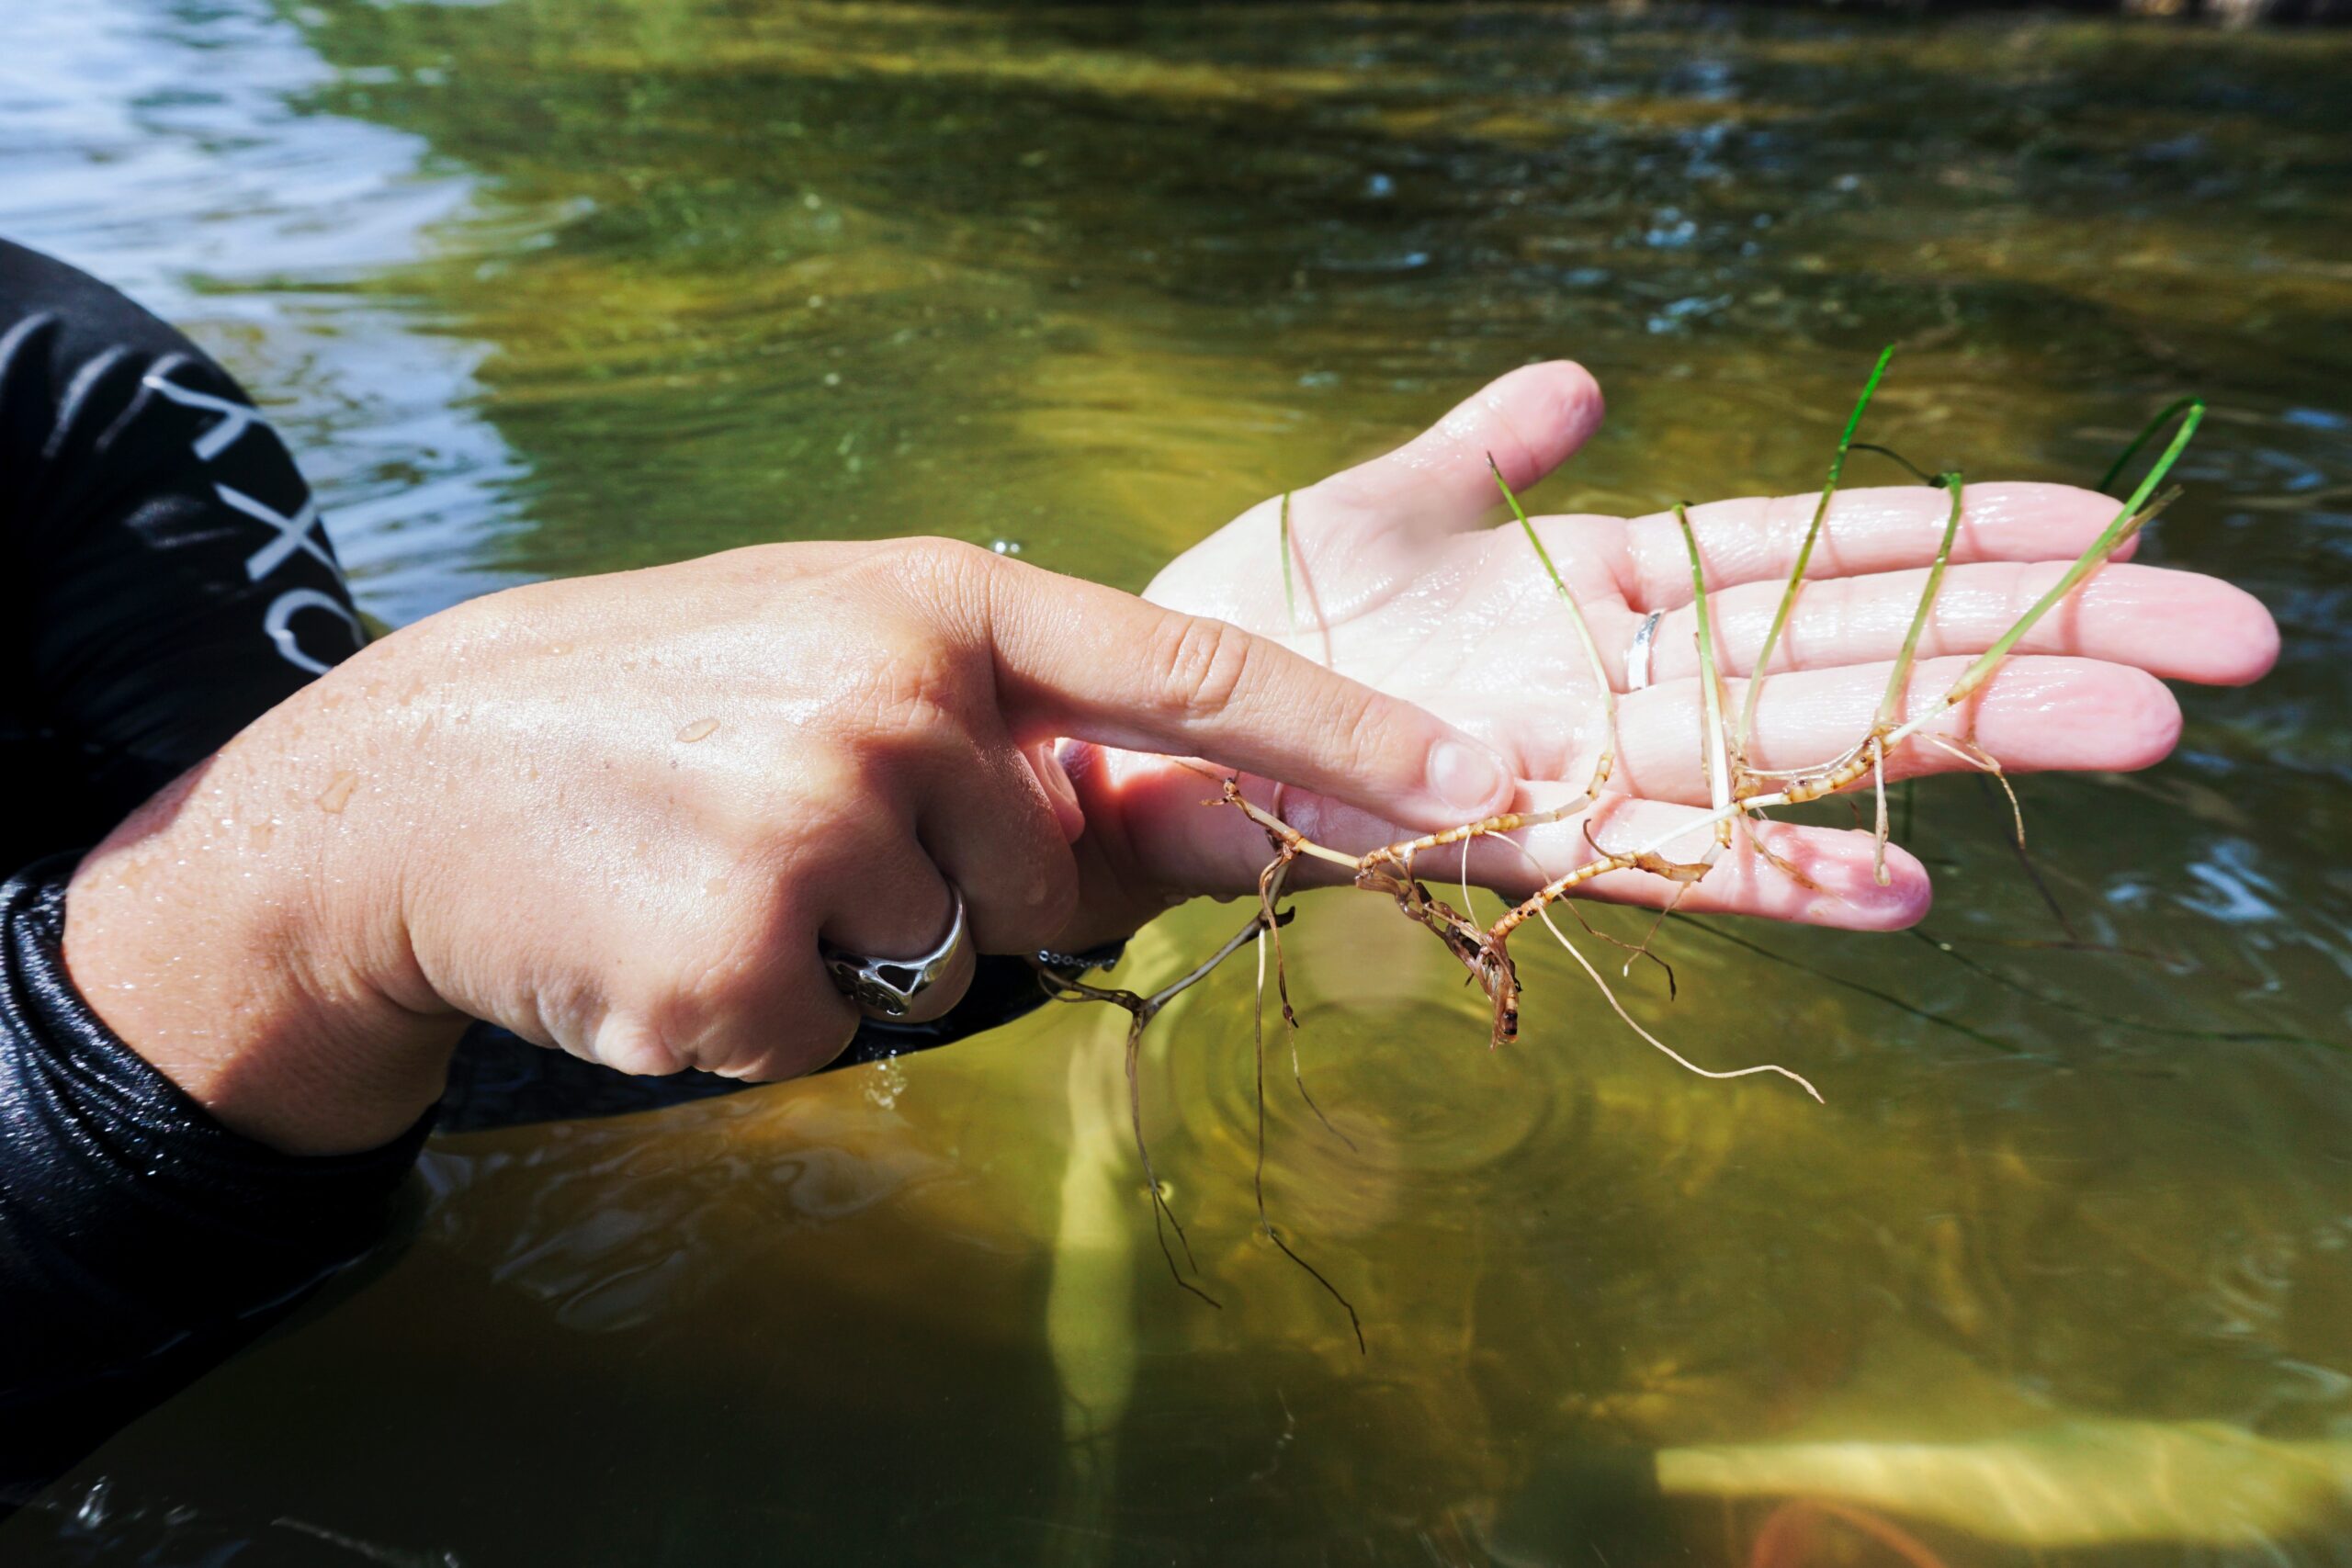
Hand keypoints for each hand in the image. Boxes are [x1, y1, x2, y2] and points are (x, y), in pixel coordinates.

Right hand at [63, 541, 1518, 1151]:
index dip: (1348, 731)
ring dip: (856, 951)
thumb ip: (1011, 727)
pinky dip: (771, 1016)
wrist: (406, 786)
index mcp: (934, 601)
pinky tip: (669, 934)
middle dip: (957, 886)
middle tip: (794, 828)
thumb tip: (1199, 821)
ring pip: (954, 966)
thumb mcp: (832, 654)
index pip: (1190, 666)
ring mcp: (818, 827)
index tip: (1486, 774)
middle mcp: (895, 697)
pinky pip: (845, 1041)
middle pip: (1051, 875)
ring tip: (719, 868)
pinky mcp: (745, 964)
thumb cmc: (648, 708)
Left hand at [1080, 361, 2277, 927]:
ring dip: (1952, 741)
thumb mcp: (1379, 500)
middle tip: (2224, 647)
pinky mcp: (1490, 836)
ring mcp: (1570, 761)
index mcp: (1607, 586)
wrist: (1121, 702)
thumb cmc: (1253, 606)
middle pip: (1857, 650)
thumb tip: (1578, 378)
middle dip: (2032, 645)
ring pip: (1795, 747)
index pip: (1823, 549)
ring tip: (2126, 731)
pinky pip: (1649, 857)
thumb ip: (1488, 446)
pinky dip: (1765, 872)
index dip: (1966, 534)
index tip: (2118, 517)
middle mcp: (1618, 681)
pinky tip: (1894, 884)